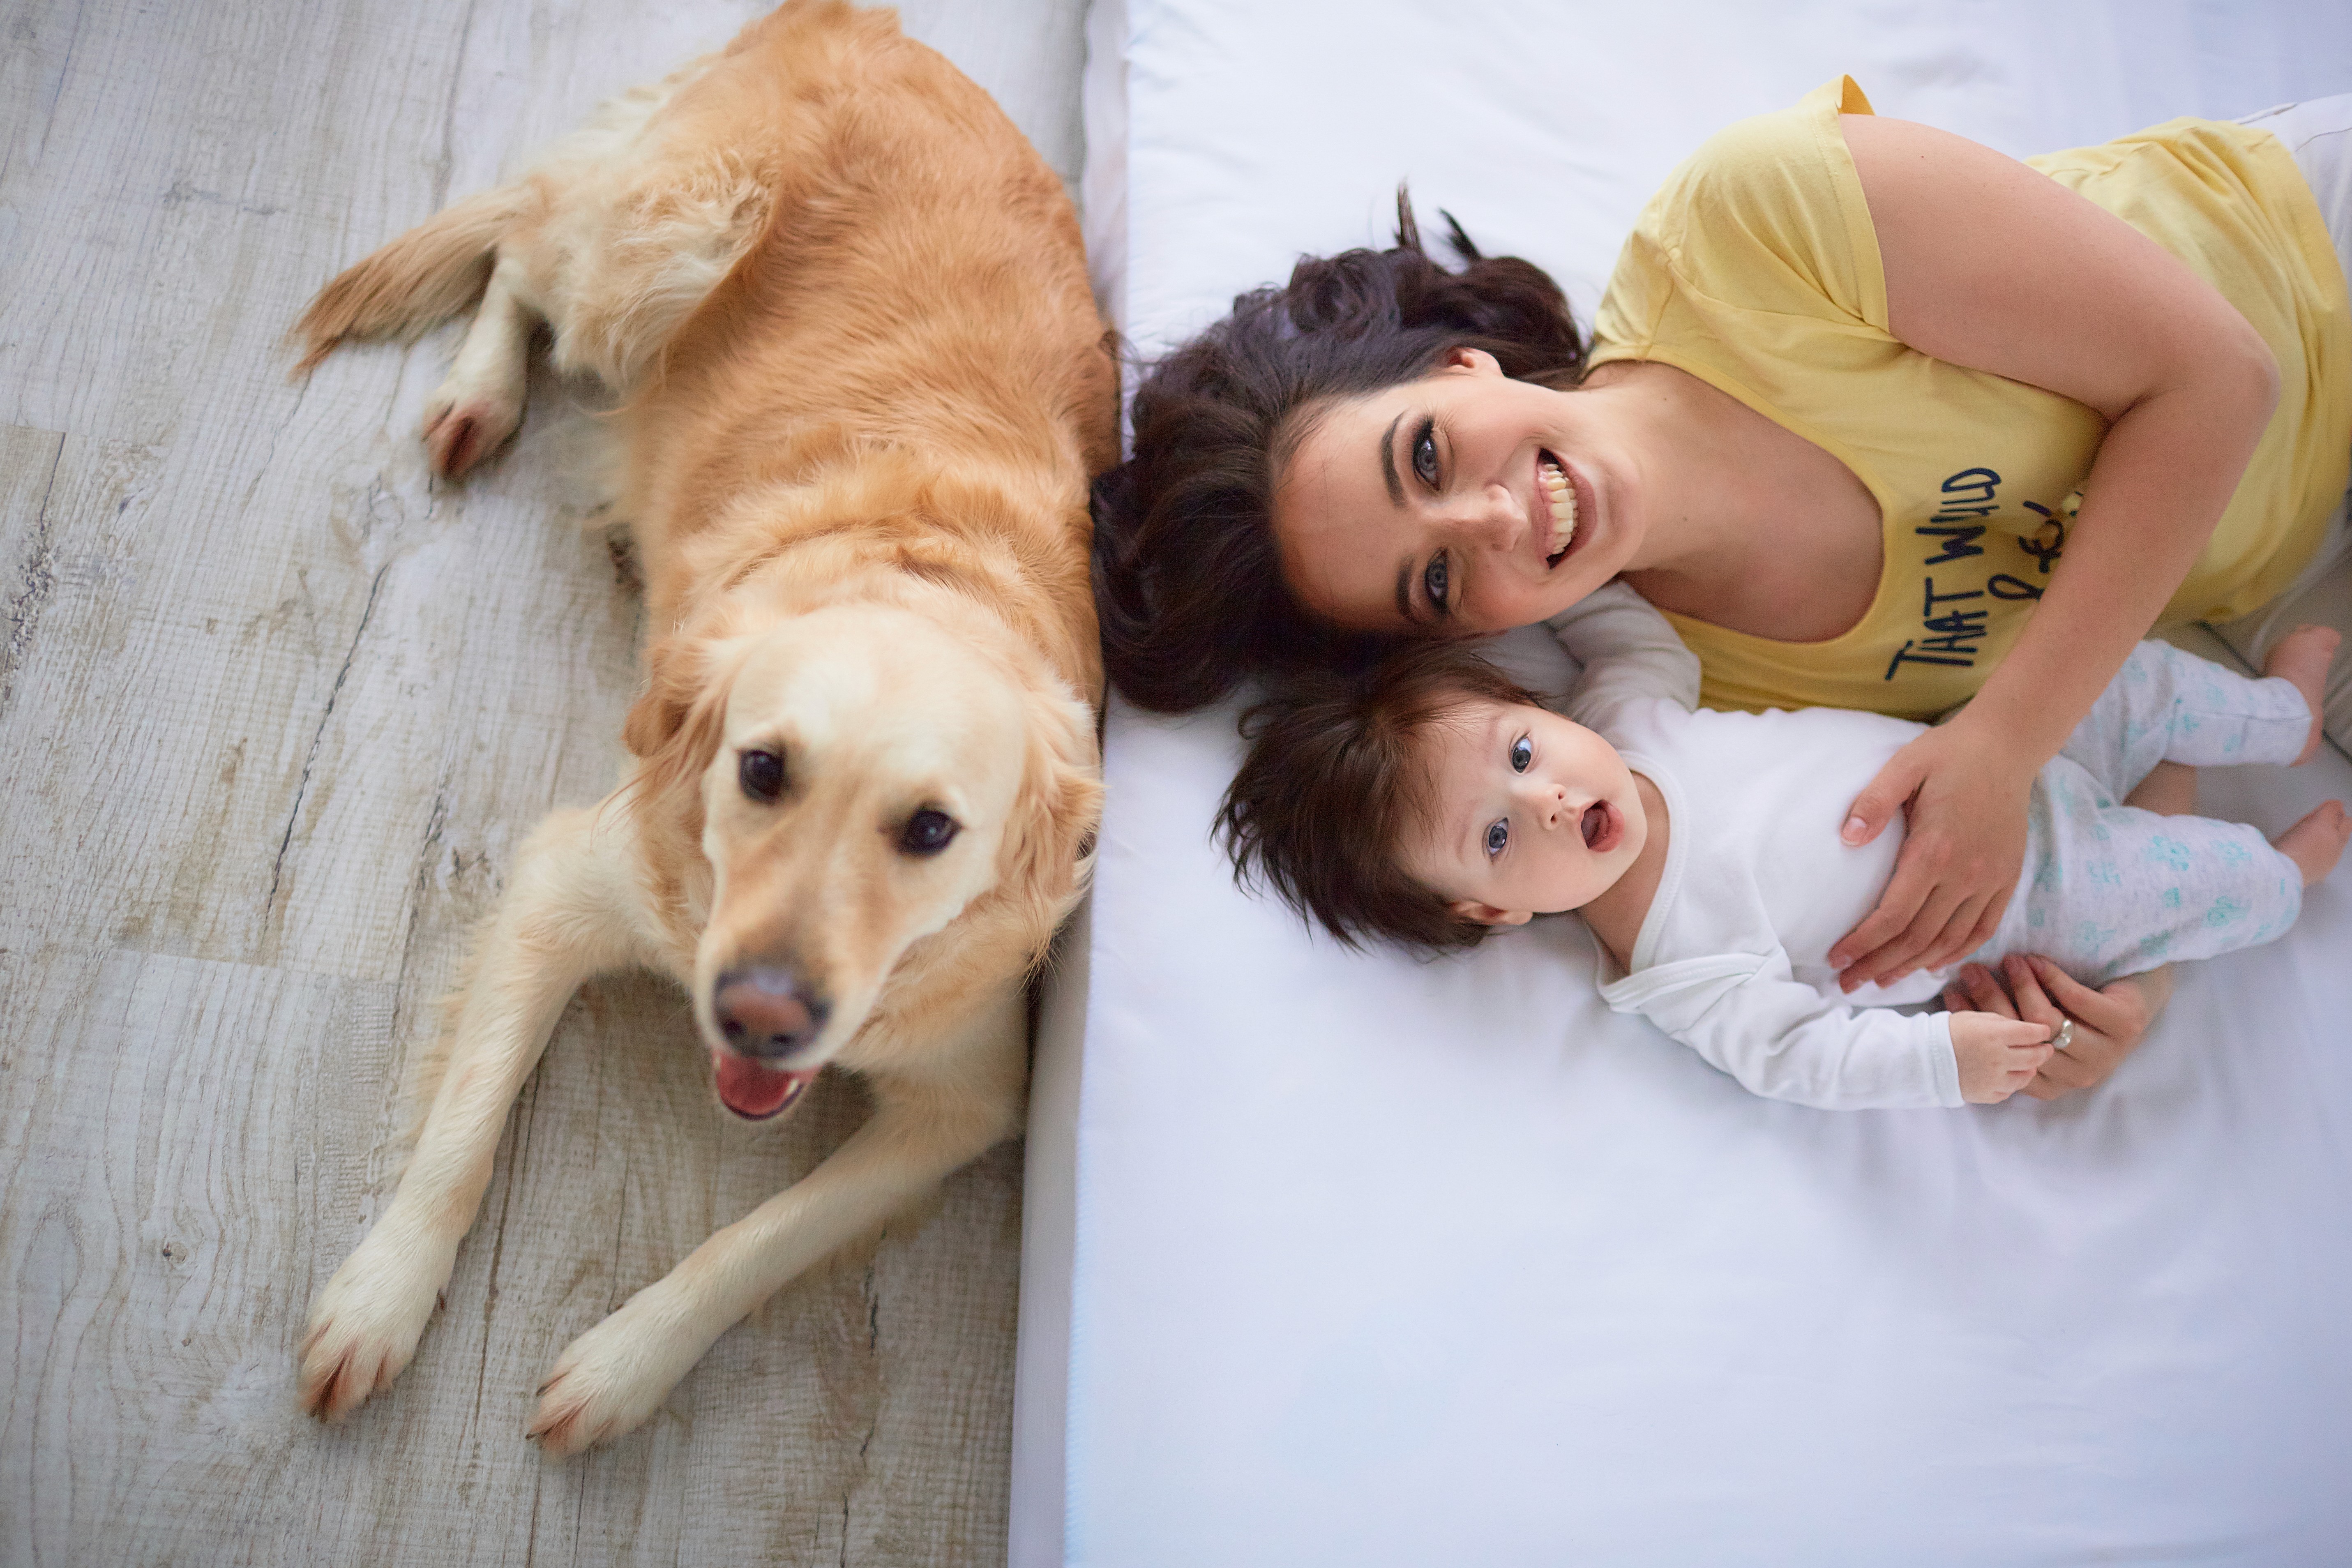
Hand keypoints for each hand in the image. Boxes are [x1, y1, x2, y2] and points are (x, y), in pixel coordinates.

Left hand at [1830, 718, 2036, 991]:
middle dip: (1880, 965)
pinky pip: (1983, 928)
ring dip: (1914, 966)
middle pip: (1917, 937)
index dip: (1863, 944)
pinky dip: (1957, 952)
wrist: (2006, 746)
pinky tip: (1934, 963)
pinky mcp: (2008, 878)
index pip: (1892, 915)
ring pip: (1949, 940)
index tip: (1836, 960)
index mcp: (1935, 850)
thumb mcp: (1904, 766)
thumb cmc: (1948, 755)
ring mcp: (1992, 879)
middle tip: (1848, 984)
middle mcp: (1966, 874)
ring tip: (1882, 981)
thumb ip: (1874, 802)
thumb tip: (1847, 839)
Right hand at [1943, 955, 2172, 1101]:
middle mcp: (2079, 1076)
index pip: (2004, 1057)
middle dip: (1991, 998)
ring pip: (2045, 1021)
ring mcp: (2105, 1054)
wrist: (2140, 992)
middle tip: (1973, 971)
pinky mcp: (2123, 1026)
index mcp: (2053, 1082)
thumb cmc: (2082, 1010)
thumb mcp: (2043, 1026)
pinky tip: (2035, 960)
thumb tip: (1956, 1000)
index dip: (1976, 1024)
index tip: (1953, 994)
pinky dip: (2050, 976)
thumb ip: (2011, 1028)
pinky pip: (2074, 1000)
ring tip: (2009, 960)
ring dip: (2022, 985)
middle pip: (2021, 1038)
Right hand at [1948, 1010, 2054, 1102]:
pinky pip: (2008, 1092)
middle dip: (2043, 1051)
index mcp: (1995, 1035)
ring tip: (2029, 1064)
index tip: (2044, 1031)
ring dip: (2030, 1069)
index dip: (2041, 1031)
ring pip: (2026, 1077)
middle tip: (2046, 1048)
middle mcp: (1998, 1058)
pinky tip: (2008, 1076)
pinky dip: (2012, 1084)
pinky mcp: (1986, 1095)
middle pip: (2034, 1056)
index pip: (2031, 1033)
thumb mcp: (1973, 1017)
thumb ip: (2000, 1022)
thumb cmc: (1946, 1033)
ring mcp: (1993, 1079)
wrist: (1922, 1058)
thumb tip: (2021, 1029)